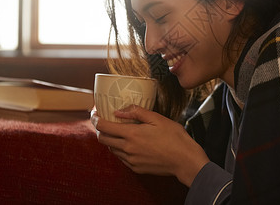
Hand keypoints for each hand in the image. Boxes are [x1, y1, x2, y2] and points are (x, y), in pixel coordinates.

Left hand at [90, 105, 208, 186]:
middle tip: (104, 121)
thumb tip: (119, 111)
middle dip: (100, 129)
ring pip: (111, 149)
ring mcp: (131, 160)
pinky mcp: (136, 168)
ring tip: (118, 131)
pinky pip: (121, 158)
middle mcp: (128, 149)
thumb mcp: (157, 118)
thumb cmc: (174, 137)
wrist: (185, 160)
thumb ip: (137, 113)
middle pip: (103, 139)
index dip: (95, 119)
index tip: (95, 113)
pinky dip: (120, 149)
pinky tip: (129, 143)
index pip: (104, 127)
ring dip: (110, 139)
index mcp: (132, 134)